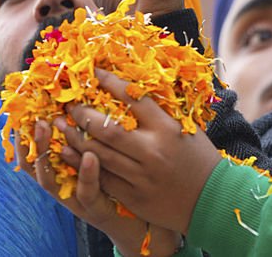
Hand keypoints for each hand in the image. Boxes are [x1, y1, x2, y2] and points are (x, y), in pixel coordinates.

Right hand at [17, 120, 182, 256]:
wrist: (137, 219)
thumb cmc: (119, 180)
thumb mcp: (101, 154)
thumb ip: (91, 131)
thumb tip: (88, 93)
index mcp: (61, 167)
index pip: (33, 149)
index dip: (23, 133)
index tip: (20, 110)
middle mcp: (61, 184)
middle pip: (34, 163)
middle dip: (31, 140)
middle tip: (34, 116)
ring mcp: (75, 197)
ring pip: (50, 179)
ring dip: (49, 153)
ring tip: (52, 127)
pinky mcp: (94, 208)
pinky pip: (86, 191)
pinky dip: (86, 174)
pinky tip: (90, 156)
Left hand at [57, 69, 221, 234]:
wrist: (212, 199)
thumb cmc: (199, 157)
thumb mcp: (186, 128)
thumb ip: (160, 113)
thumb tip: (132, 89)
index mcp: (167, 128)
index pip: (133, 98)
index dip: (110, 82)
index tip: (93, 73)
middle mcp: (152, 150)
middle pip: (106, 128)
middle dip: (82, 113)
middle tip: (68, 104)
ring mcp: (141, 176)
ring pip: (97, 154)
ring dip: (74, 138)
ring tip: (59, 125)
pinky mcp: (133, 197)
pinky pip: (101, 178)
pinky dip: (81, 164)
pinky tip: (68, 154)